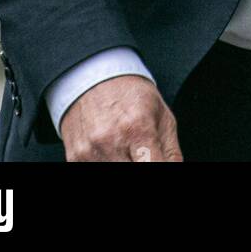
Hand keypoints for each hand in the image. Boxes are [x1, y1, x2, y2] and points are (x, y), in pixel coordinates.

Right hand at [60, 74, 182, 161]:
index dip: (159, 167)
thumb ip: (171, 153)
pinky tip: (109, 151)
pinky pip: (93, 169)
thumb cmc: (130, 95)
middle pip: (131, 172)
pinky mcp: (74, 158)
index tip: (157, 161)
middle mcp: (110, 141)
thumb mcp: (161, 115)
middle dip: (141, 163)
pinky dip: (104, 162)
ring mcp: (88, 152)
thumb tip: (176, 171)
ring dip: (123, 163)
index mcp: (137, 129)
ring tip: (125, 150)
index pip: (154, 167)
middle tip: (141, 153)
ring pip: (112, 174)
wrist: (92, 77)